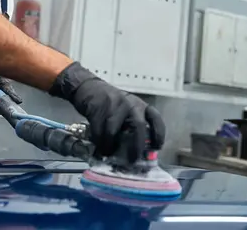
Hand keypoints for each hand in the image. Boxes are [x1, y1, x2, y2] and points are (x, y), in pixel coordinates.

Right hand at [49, 62, 164, 164]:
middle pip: (137, 126)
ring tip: (109, 153)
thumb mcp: (126, 109)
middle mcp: (130, 104)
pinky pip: (99, 130)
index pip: (155, 118)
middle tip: (133, 159)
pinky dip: (100, 142)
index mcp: (139, 105)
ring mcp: (114, 105)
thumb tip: (137, 150)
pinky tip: (101, 147)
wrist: (89, 88)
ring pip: (114, 131)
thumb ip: (133, 125)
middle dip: (136, 146)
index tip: (156, 148)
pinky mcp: (98, 108)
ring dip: (111, 146)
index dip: (158, 134)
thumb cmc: (110, 103)